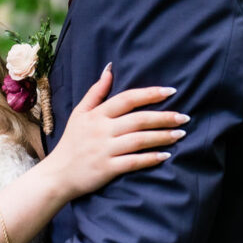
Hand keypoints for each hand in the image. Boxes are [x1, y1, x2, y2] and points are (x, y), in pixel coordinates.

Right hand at [40, 64, 188, 201]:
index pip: (127, 99)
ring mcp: (104, 150)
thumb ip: (96, 91)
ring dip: (162, 136)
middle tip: (184, 117)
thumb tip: (110, 68)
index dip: (150, 94)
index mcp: (96, 114)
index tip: (171, 92)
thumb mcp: (80, 113)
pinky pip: (133, 162)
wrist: (58, 174)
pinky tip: (166, 156)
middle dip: (164, 117)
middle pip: (138, 120)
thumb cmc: (72, 141)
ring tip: (180, 134)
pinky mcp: (107, 169)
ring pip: (139, 140)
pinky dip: (150, 158)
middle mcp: (101, 130)